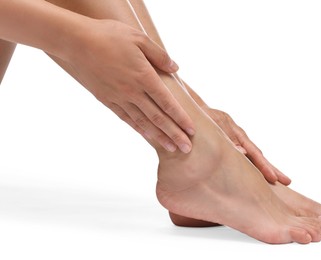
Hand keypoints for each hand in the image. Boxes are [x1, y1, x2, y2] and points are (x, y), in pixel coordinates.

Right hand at [66, 19, 193, 152]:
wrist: (76, 42)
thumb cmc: (108, 36)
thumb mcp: (139, 38)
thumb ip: (159, 55)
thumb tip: (176, 68)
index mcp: (144, 76)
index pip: (167, 102)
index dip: (181, 118)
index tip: (191, 130)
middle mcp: (133, 91)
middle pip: (158, 118)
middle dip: (174, 134)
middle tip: (186, 148)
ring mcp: (119, 98)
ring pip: (143, 122)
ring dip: (159, 136)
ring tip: (172, 148)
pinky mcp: (106, 100)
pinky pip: (126, 118)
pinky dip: (138, 128)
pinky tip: (147, 136)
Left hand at [205, 108, 290, 184]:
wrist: (197, 109)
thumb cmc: (203, 118)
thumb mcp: (214, 125)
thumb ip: (227, 138)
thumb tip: (243, 153)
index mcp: (236, 133)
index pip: (254, 153)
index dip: (264, 166)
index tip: (274, 178)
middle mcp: (240, 136)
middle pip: (259, 154)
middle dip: (272, 168)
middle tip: (287, 181)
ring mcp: (237, 138)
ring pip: (254, 154)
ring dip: (265, 167)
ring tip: (279, 180)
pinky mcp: (233, 140)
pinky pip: (246, 153)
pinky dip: (254, 162)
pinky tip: (259, 172)